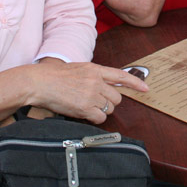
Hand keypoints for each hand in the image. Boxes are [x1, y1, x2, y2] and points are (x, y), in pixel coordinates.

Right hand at [31, 59, 148, 124]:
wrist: (40, 82)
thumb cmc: (55, 76)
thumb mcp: (79, 69)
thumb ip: (94, 75)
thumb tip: (106, 85)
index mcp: (95, 69)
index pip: (121, 76)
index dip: (135, 83)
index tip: (146, 89)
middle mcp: (96, 81)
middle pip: (116, 98)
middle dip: (110, 102)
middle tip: (96, 102)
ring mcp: (91, 94)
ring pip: (109, 108)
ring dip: (101, 110)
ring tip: (86, 106)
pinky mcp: (85, 107)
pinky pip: (100, 118)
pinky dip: (94, 118)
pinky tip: (84, 113)